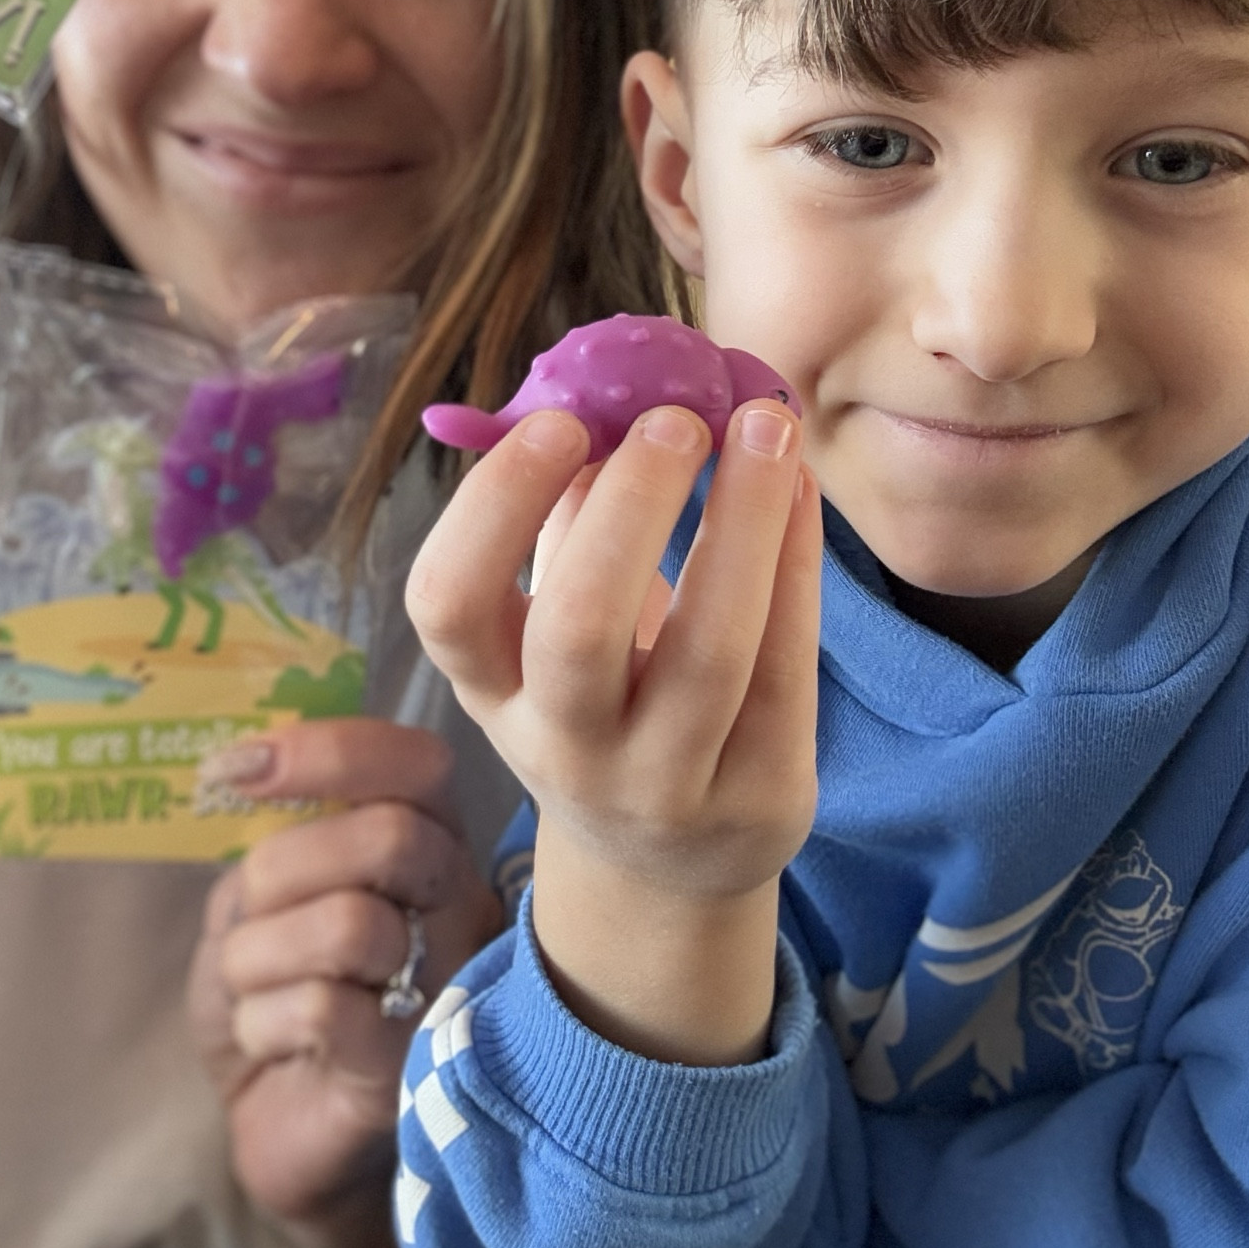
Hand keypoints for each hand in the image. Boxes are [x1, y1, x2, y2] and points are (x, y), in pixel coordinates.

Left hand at [186, 719, 502, 1247]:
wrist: (289, 1132)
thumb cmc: (281, 997)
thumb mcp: (263, 901)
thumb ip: (272, 835)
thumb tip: (244, 764)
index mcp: (428, 843)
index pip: (418, 763)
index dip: (330, 752)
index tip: (236, 768)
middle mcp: (457, 906)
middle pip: (391, 836)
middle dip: (282, 868)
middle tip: (248, 914)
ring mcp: (448, 989)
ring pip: (351, 925)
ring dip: (260, 957)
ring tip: (254, 990)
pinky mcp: (414, 1069)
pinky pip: (327, 1010)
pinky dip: (265, 1019)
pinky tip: (272, 1042)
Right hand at [406, 402, 819, 1065]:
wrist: (667, 862)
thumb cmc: (604, 701)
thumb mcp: (553, 631)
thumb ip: (564, 522)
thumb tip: (603, 384)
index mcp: (490, 690)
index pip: (447, 607)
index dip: (491, 508)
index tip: (558, 423)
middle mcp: (562, 748)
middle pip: (578, 636)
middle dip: (629, 512)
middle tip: (675, 419)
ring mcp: (663, 786)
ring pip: (705, 655)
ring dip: (741, 523)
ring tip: (765, 425)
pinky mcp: (759, 796)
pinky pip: (786, 669)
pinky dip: (797, 563)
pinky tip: (801, 486)